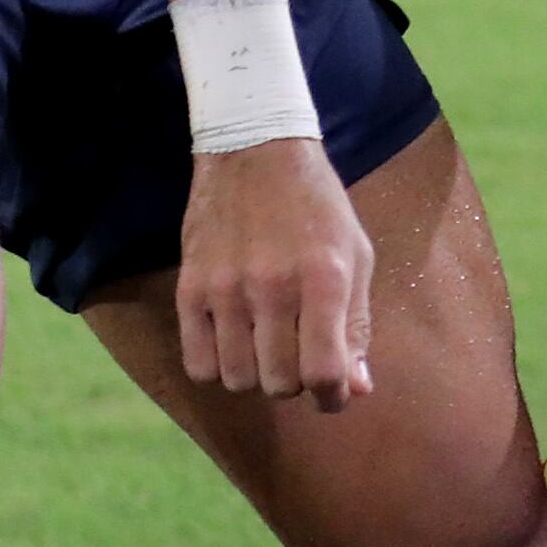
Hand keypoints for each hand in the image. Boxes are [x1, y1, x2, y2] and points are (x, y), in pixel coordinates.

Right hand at [174, 136, 376, 411]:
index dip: (332, 397)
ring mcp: (225, 288)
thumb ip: (357, 324)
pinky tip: (231, 342)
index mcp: (323, 278)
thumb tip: (355, 389)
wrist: (253, 149)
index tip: (331, 391)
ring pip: (238, 380)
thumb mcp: (354, 255)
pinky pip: (198, 363)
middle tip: (297, 355)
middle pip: (280, 383)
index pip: (324, 374)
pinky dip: (217, 367)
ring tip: (263, 347)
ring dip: (255, 375)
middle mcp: (272, 287)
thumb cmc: (316, 206)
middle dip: (295, 382)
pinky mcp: (189, 286)